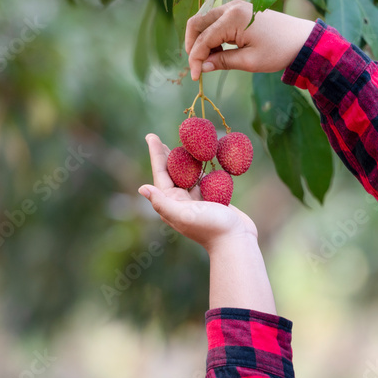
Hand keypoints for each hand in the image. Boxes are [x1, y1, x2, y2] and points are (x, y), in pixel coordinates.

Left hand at [138, 133, 257, 249]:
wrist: (236, 241)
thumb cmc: (210, 227)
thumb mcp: (183, 214)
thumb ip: (163, 203)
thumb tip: (142, 188)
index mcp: (172, 203)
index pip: (160, 173)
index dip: (156, 154)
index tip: (151, 135)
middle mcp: (181, 202)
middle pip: (171, 173)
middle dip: (165, 155)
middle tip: (159, 138)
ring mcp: (196, 201)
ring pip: (187, 175)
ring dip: (183, 160)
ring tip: (180, 145)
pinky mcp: (212, 200)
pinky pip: (203, 180)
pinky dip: (201, 168)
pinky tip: (203, 159)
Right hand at [185, 0, 314, 80]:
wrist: (301, 39)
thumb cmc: (279, 50)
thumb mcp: (250, 61)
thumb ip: (222, 62)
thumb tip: (202, 67)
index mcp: (233, 18)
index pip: (203, 39)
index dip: (195, 59)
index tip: (195, 77)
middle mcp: (230, 7)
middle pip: (197, 23)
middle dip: (193, 46)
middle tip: (197, 66)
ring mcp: (234, 6)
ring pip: (205, 21)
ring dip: (202, 40)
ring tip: (210, 61)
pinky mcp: (238, 10)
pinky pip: (216, 21)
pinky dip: (212, 35)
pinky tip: (219, 51)